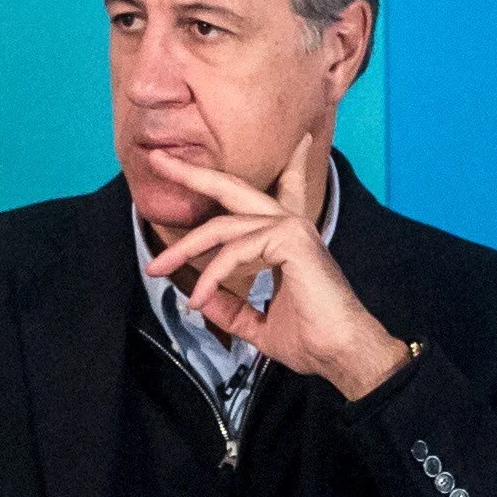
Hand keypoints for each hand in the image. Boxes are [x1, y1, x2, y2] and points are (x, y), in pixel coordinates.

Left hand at [139, 137, 413, 398]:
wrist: (341, 355)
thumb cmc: (311, 341)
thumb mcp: (258, 324)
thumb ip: (232, 309)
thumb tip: (200, 300)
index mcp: (287, 240)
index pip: (280, 193)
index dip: (286, 165)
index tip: (297, 141)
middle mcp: (289, 226)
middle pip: (232, 189)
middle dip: (193, 173)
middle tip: (158, 159)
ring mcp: (291, 229)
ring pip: (223, 226)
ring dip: (183, 247)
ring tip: (155, 269)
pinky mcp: (290, 240)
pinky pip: (235, 251)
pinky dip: (211, 275)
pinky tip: (199, 298)